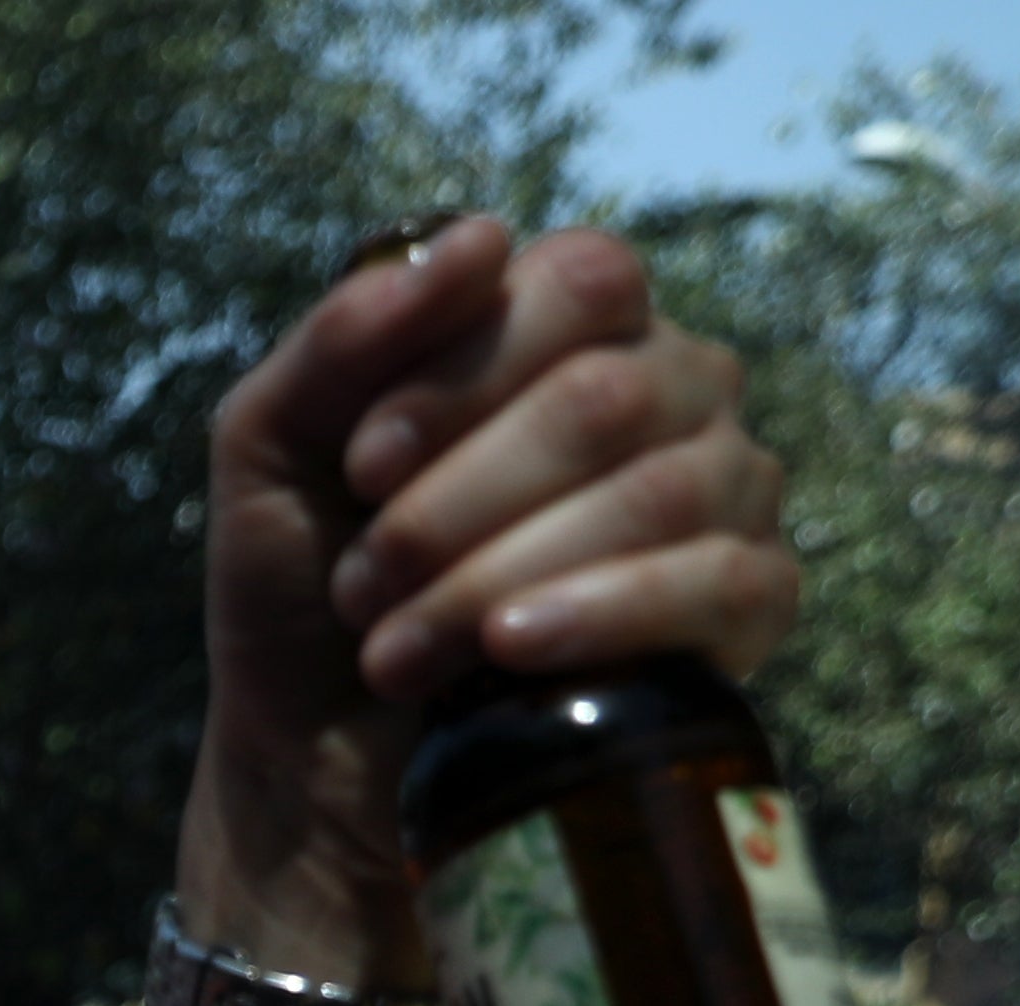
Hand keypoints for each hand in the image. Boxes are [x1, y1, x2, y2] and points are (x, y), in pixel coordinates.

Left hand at [189, 224, 790, 970]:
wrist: (318, 756)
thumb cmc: (304, 587)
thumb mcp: (272, 450)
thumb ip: (343, 336)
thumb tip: (478, 236)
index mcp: (571, 329)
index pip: (582, 281)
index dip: (464, 370)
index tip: (363, 465)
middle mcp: (670, 390)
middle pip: (607, 396)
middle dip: (456, 503)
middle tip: (365, 584)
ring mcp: (723, 491)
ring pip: (655, 494)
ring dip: (495, 577)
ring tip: (398, 648)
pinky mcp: (747, 601)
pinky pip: (719, 583)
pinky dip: (601, 617)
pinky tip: (512, 653)